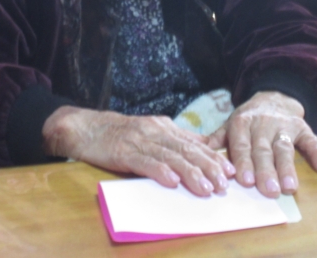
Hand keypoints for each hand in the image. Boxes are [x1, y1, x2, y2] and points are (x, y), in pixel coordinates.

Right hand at [42, 106, 235, 195]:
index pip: (194, 143)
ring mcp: (140, 140)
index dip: (213, 157)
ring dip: (190, 173)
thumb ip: (176, 139)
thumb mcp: (152, 131)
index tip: (230, 172)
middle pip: (186, 149)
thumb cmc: (121, 133)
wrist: (87, 127)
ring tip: (205, 188)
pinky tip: (171, 181)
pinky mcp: (123, 151)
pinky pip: (144, 162)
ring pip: (170, 157)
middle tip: (223, 184)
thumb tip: (205, 145)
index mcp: (164, 127)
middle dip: (208, 167)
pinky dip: (159, 171)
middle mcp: (155, 131)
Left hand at [208, 91, 316, 197]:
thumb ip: (217, 139)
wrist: (274, 96)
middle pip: (264, 149)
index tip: (244, 180)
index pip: (242, 144)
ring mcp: (285, 126)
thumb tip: (198, 152)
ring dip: (288, 167)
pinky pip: (312, 140)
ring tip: (290, 187)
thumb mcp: (230, 124)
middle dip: (266, 170)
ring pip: (285, 147)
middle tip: (268, 191)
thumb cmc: (248, 119)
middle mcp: (263, 124)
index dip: (244, 162)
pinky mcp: (303, 128)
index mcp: (243, 123)